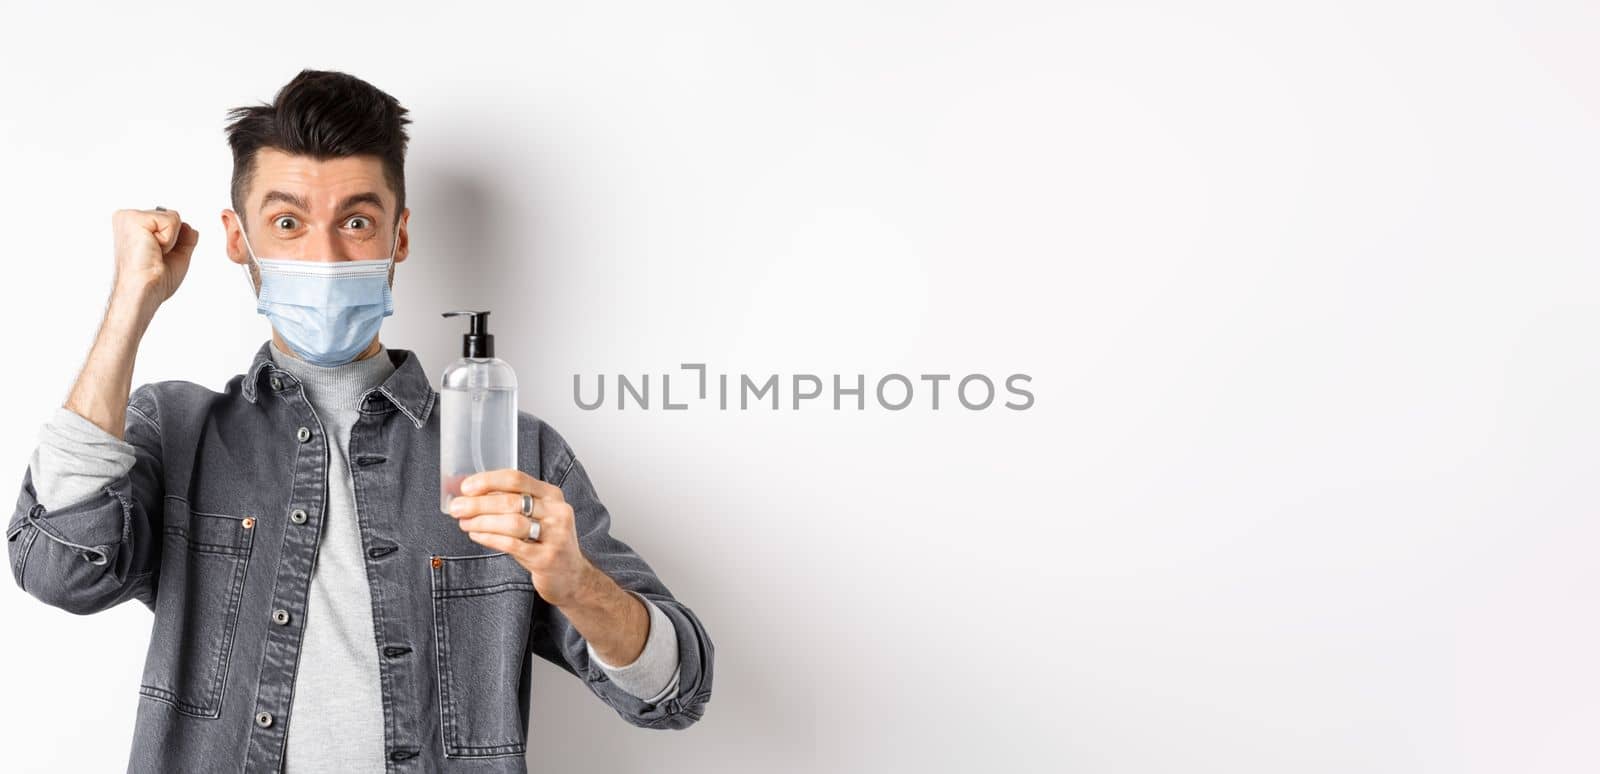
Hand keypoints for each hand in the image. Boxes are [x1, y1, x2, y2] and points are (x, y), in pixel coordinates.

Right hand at [111, 207, 197, 311]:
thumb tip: (189, 226)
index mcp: (133, 226)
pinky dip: (169, 239)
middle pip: (172, 216)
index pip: (168, 221)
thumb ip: (184, 238)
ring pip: (173, 217)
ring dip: (171, 240)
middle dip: (173, 239)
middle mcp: (127, 218)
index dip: (173, 241)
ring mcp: (128, 217)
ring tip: (153, 253)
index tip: (157, 256)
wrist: (144, 291)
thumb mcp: (176, 255)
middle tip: (156, 256)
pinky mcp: (133, 219)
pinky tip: (153, 250)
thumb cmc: (154, 280)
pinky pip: (171, 220)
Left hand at [447, 468, 596, 606]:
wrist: (572, 577)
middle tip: (456, 507)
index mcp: (552, 495)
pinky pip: (512, 544)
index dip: (488, 481)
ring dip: (482, 521)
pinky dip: (490, 538)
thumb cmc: (547, 543)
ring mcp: (555, 536)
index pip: (517, 479)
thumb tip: (472, 495)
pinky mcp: (546, 558)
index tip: (466, 487)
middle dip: (478, 503)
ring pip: (511, 522)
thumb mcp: (538, 517)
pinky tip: (477, 535)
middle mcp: (557, 512)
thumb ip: (512, 503)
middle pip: (511, 500)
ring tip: (465, 523)